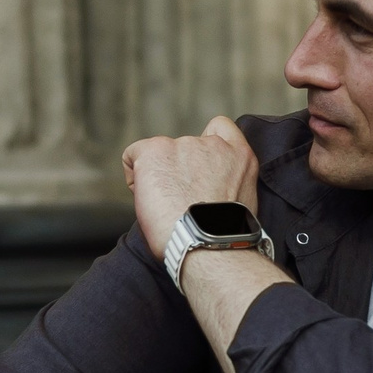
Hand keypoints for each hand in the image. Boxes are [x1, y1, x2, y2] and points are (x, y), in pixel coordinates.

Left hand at [122, 113, 259, 260]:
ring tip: (167, 208)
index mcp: (240, 156)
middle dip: (178, 172)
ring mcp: (183, 145)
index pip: (220, 128)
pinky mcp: (155, 151)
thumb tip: (201, 187)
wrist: (206, 244)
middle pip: (183, 149)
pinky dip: (134, 177)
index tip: (199, 170)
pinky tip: (147, 199)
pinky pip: (133, 156)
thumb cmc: (220, 237)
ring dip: (159, 178)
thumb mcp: (239, 200)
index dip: (204, 145)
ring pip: (159, 157)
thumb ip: (223, 180)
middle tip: (181, 204)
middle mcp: (213, 145)